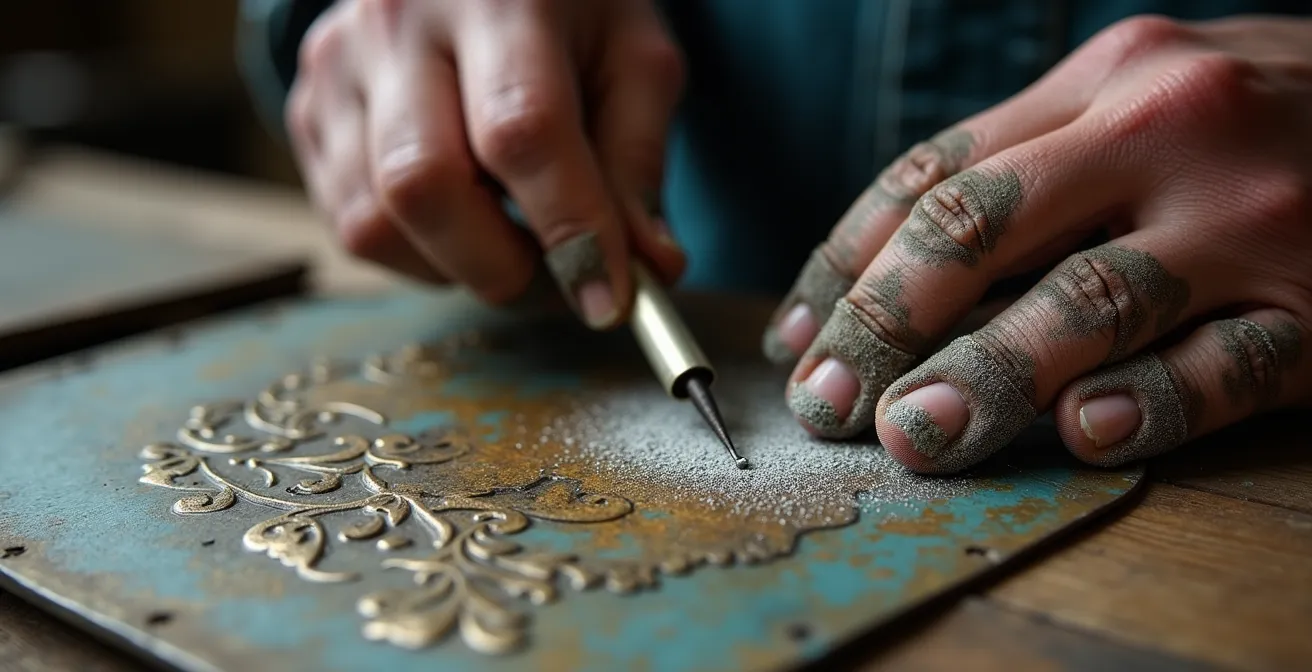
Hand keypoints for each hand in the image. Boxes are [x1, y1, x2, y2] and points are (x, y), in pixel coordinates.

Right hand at [285, 0, 685, 327]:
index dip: (569, 230)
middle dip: (501, 267)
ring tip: (510, 240)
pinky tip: (463, 216)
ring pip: (373, 222)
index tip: (608, 301)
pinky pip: (348, 224)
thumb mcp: (634, 59)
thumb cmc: (568, 10)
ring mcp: (338, 68)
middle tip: (558, 281)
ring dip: (455, 268)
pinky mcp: (307, 109)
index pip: (521, 130)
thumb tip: (649, 269)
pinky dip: (416, 252)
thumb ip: (639, 161)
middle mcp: (397, 24)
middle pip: (424, 186)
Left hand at [765, 15, 1311, 472]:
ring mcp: (1250, 214)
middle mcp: (1163, 130)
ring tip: (913, 435)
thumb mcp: (1137, 105)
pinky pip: (1226, 363)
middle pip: (979, 229)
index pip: (931, 178)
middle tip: (827, 407)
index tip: (799, 347)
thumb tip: (876, 288)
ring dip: (987, 375)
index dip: (847, 270)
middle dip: (884, 324)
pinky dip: (1151, 401)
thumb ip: (1023, 174)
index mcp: (1099, 83)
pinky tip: (1086, 432)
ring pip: (1089, 299)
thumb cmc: (1254, 118)